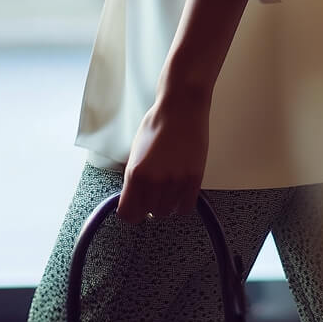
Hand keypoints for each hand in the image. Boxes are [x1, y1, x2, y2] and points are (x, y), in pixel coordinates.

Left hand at [116, 92, 210, 222]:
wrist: (182, 107)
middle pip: (149, 214)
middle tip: (153, 192)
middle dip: (149, 205)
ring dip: (166, 204)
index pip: (128, 214)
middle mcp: (155, 181)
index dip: (131, 212)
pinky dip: (181, 203)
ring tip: (167, 187)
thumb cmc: (159, 123)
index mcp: (135, 173)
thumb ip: (133, 177)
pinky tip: (179, 191)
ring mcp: (176, 181)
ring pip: (167, 212)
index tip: (134, 207)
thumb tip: (134, 197)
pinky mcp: (194, 179)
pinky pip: (186, 207)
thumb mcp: (136, 151)